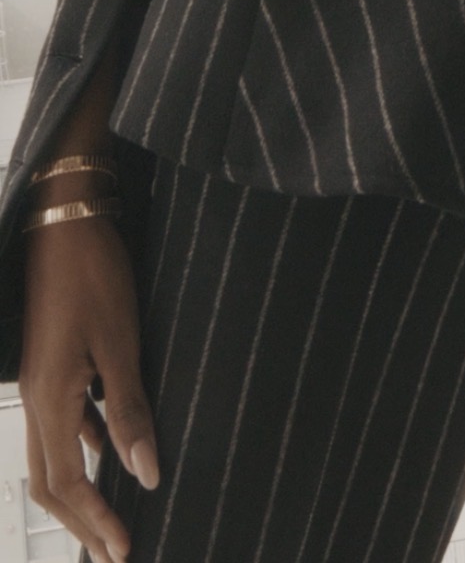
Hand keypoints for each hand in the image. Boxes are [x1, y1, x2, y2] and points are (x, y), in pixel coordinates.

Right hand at [20, 216, 159, 562]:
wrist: (67, 218)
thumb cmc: (94, 273)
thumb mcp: (121, 343)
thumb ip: (130, 410)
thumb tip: (144, 476)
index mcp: (51, 399)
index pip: (66, 485)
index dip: (95, 521)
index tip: (124, 550)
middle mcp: (38, 397)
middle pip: (49, 482)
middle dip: (81, 521)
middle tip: (114, 553)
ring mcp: (43, 379)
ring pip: (52, 454)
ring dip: (81, 490)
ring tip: (111, 515)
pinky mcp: (53, 361)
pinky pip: (63, 421)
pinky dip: (84, 448)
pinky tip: (109, 450)